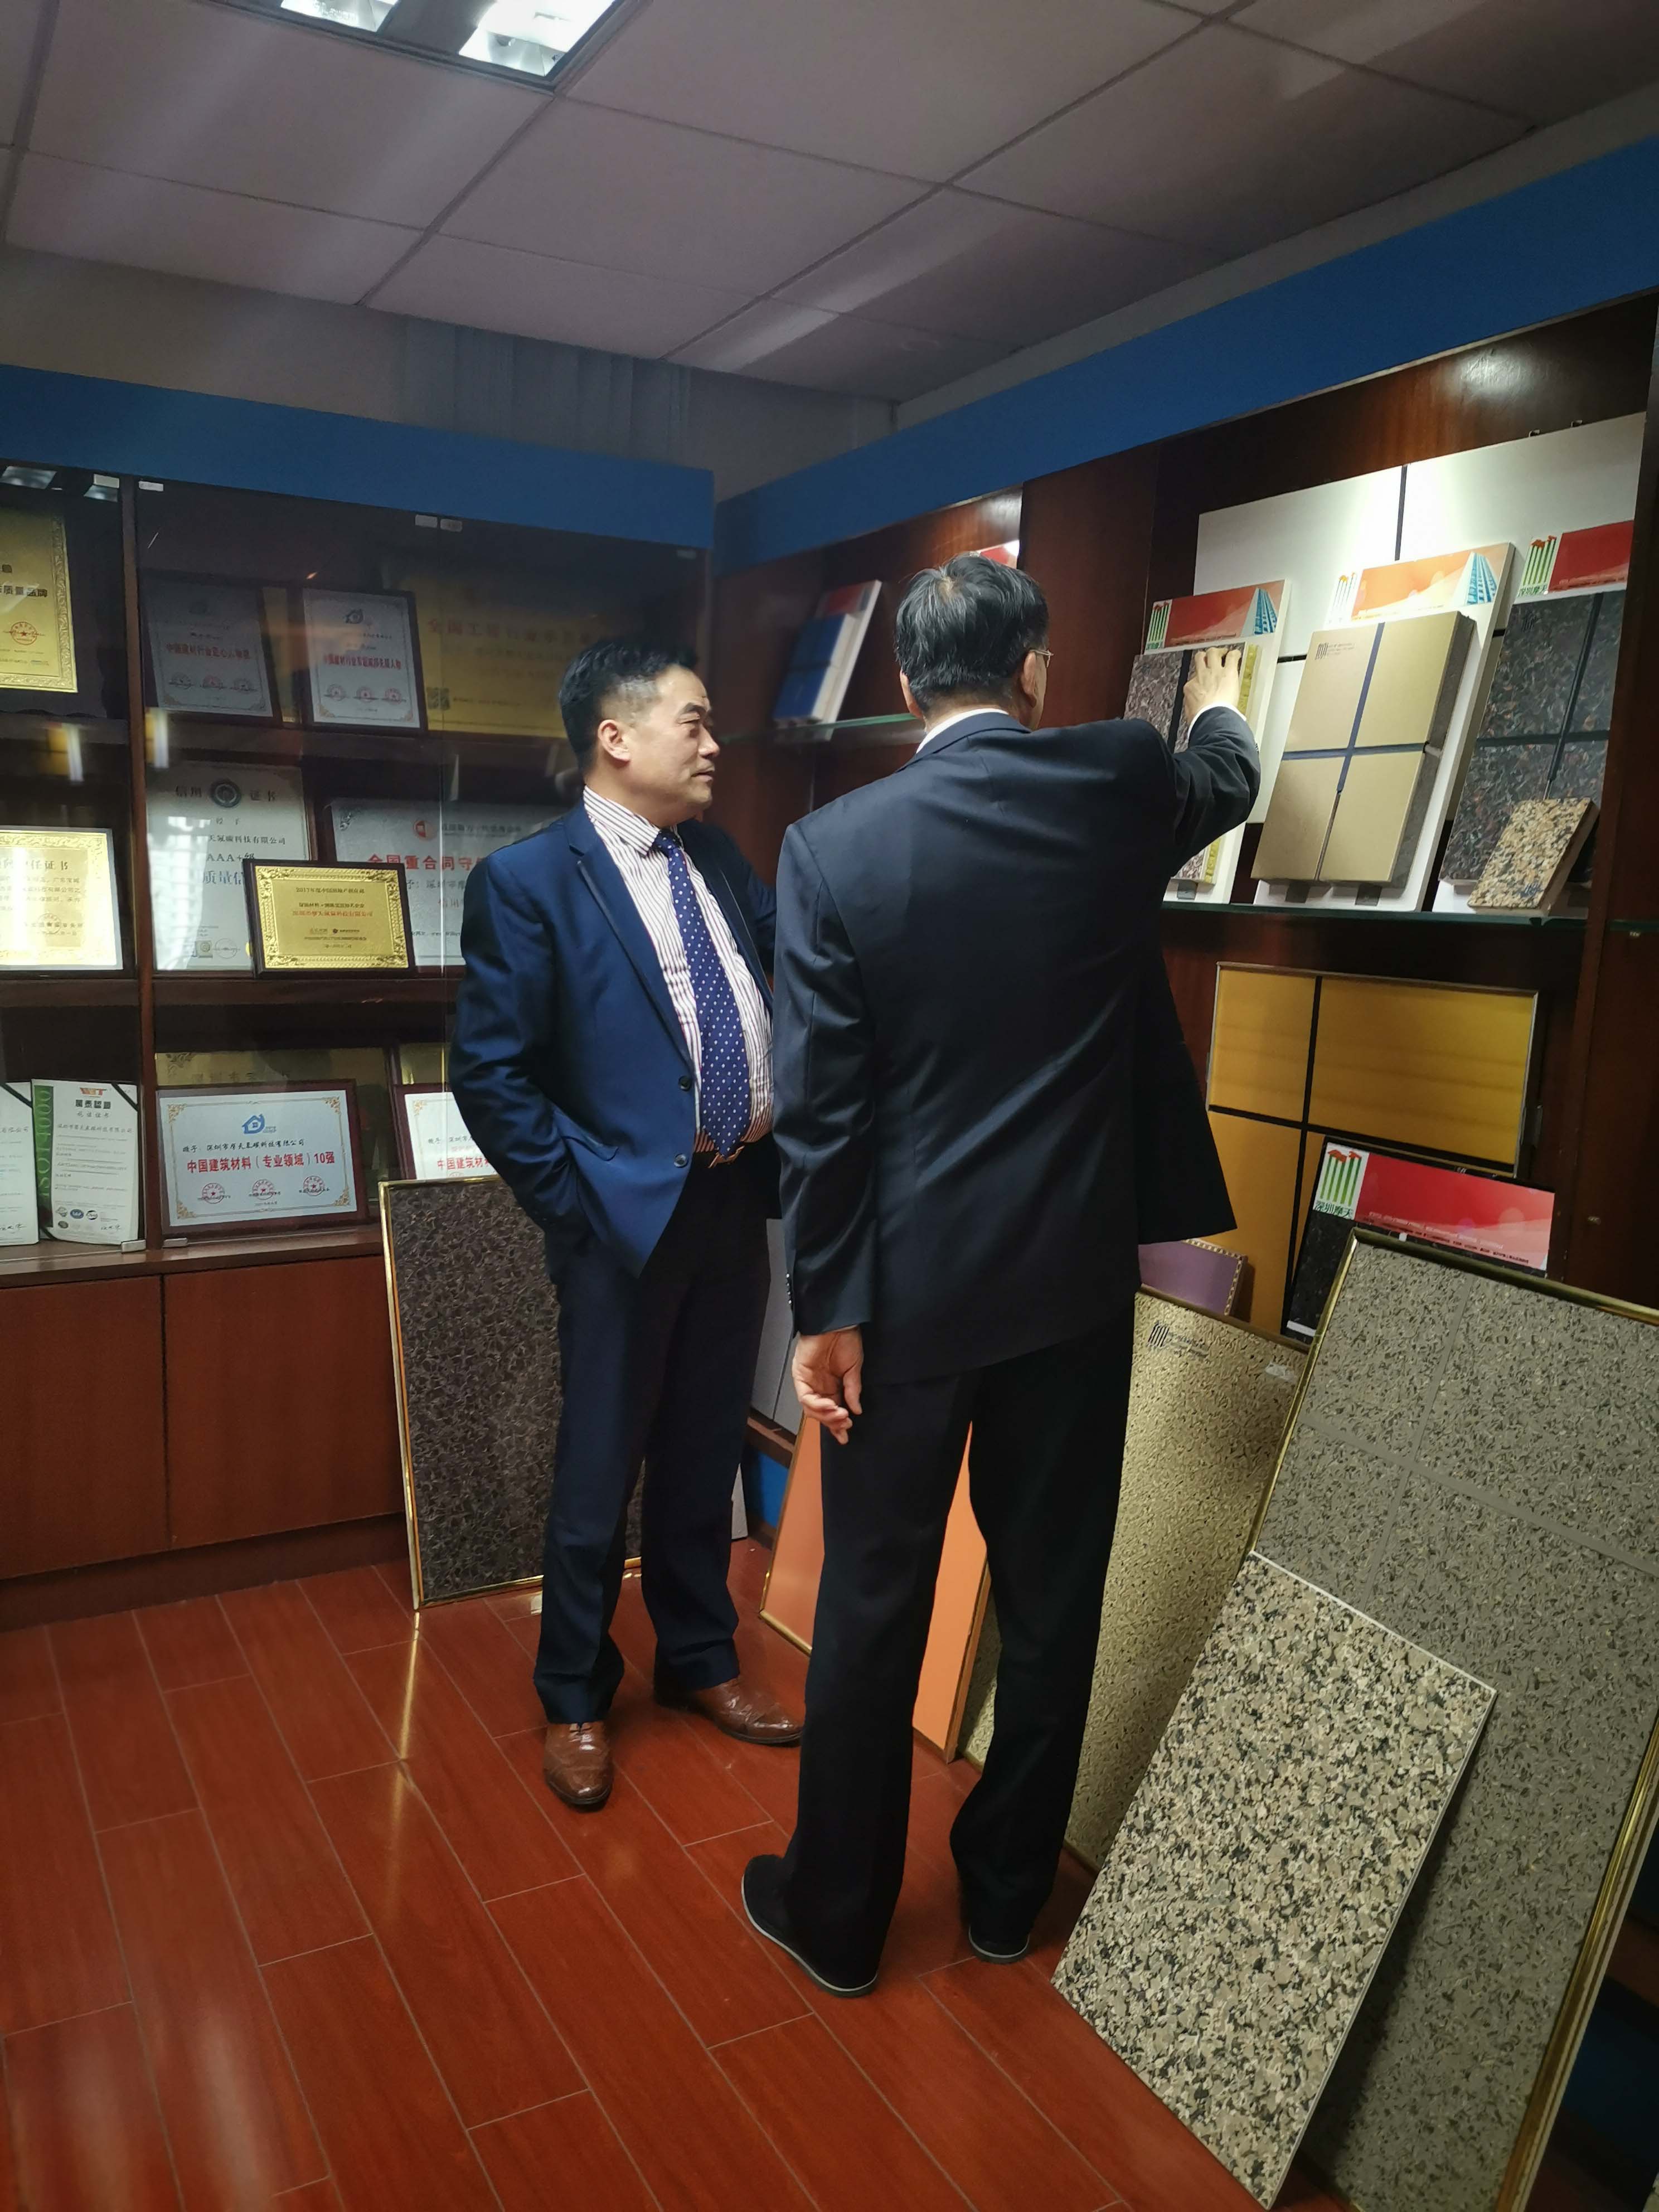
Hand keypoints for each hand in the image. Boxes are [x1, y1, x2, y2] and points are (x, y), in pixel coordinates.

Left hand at [792, 1328, 863, 1445]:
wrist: (838, 1322)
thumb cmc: (846, 1340)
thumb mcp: (854, 1369)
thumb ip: (853, 1390)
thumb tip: (856, 1410)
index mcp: (831, 1385)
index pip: (832, 1410)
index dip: (837, 1424)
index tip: (845, 1435)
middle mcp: (818, 1385)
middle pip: (820, 1413)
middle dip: (832, 1422)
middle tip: (845, 1425)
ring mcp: (808, 1381)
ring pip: (811, 1408)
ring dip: (826, 1415)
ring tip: (840, 1415)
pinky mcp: (800, 1374)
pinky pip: (805, 1396)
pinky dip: (817, 1404)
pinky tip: (830, 1405)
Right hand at [1182, 646, 1241, 724]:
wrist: (1211, 717)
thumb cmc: (1201, 719)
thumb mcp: (1190, 713)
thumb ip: (1193, 706)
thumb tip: (1194, 709)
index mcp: (1191, 687)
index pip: (1194, 678)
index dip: (1200, 678)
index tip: (1205, 682)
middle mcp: (1202, 676)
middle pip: (1200, 658)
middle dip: (1205, 657)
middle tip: (1211, 658)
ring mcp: (1215, 672)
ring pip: (1213, 653)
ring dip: (1218, 652)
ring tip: (1224, 653)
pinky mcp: (1228, 672)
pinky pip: (1231, 657)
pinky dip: (1234, 654)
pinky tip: (1237, 655)